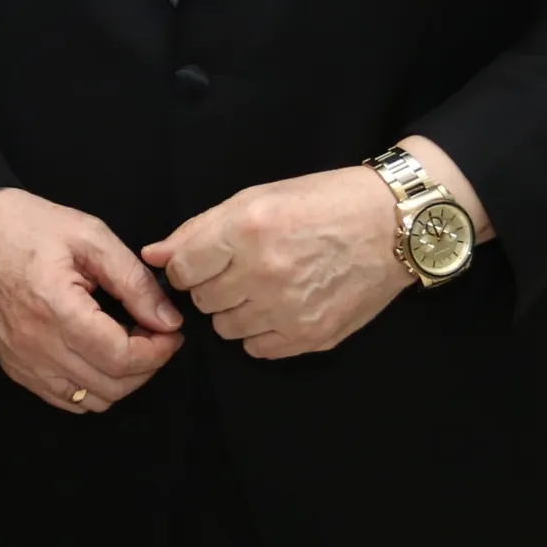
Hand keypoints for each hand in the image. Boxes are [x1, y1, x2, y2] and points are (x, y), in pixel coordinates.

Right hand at [0, 187, 182, 413]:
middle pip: (112, 386)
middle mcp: (37, 347)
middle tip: (156, 333)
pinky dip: (93, 387)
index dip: (157, 351)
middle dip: (147, 365)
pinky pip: (66, 400)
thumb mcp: (91, 237)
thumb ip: (133, 281)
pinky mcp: (16, 369)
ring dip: (122, 380)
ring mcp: (24, 363)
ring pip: (92, 401)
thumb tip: (168, 320)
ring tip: (128, 342)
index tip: (171, 331)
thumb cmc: (31, 226)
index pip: (120, 357)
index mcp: (56, 309)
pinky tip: (99, 354)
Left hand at [144, 167, 409, 360]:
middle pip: (202, 300)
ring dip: (235, 309)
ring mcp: (288, 309)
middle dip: (212, 285)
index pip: (181, 269)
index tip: (202, 261)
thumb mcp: (259, 197)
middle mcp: (264, 271)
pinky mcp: (311, 336)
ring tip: (263, 286)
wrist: (391, 226)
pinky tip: (280, 306)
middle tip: (240, 268)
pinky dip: (261, 331)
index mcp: (247, 227)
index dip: (186, 265)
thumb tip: (154, 255)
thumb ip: (200, 229)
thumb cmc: (323, 202)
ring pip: (226, 328)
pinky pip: (258, 349)